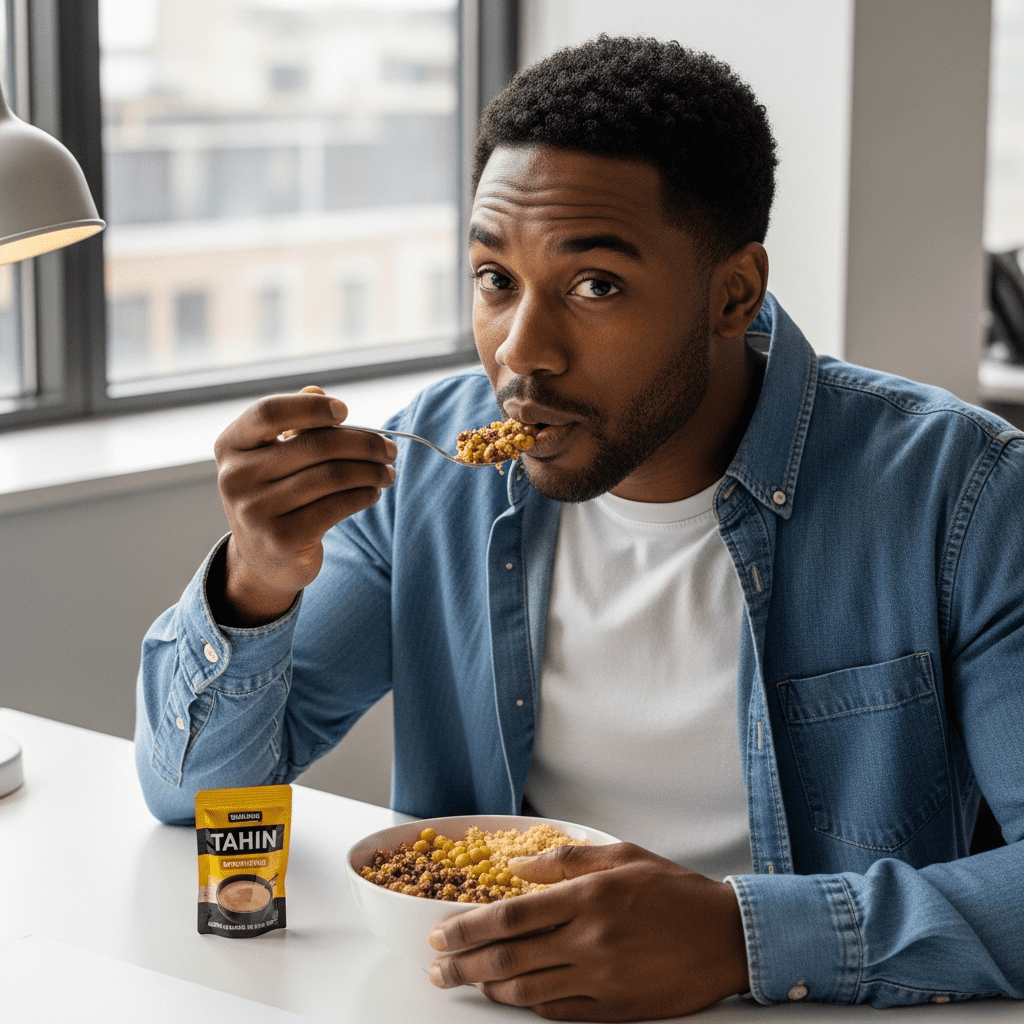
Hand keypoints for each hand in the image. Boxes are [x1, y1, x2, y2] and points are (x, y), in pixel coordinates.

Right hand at [211, 388, 397, 625]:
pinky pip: (336, 506)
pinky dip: (363, 495)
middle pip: (313, 445)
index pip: (269, 413)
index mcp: (231, 446)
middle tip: (388, 449)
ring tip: (387, 472)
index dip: (310, 407)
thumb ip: (293, 424)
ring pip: (331, 476)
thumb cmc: (275, 495)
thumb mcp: (273, 458)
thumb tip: (317, 391)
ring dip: (370, 471)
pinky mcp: (282, 538)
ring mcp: (256, 510)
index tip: (345, 411)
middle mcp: (236, 477)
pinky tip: (372, 492)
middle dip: (362, 444)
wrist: (262, 561)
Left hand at [428, 842, 748, 1021]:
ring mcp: (600, 980)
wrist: (726, 937)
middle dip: (463, 964)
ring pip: (526, 990)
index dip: (468, 927)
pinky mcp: (613, 1009)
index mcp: (587, 898)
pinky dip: (528, 1005)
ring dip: (488, 988)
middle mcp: (588, 941)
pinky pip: (557, 1012)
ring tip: (466, 982)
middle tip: (438, 967)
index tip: (442, 932)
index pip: (511, 916)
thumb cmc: (674, 891)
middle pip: (508, 957)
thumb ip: (565, 861)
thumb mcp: (621, 855)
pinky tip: (513, 996)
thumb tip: (518, 866)